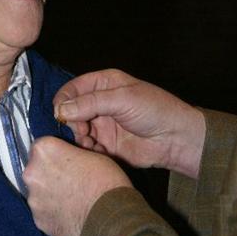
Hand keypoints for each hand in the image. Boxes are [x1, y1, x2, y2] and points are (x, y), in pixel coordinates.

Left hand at [23, 137, 131, 235]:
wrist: (110, 217)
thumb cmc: (106, 180)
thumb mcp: (91, 153)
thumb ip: (70, 154)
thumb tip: (67, 160)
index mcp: (44, 150)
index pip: (41, 147)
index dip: (55, 154)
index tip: (67, 161)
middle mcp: (32, 173)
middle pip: (36, 170)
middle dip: (49, 174)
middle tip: (70, 181)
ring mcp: (33, 199)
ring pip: (39, 193)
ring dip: (50, 195)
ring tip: (72, 201)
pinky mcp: (38, 221)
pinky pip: (44, 213)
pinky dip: (54, 213)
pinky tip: (70, 215)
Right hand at [54, 69, 205, 178]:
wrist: (176, 139)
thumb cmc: (155, 110)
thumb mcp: (122, 99)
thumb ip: (90, 103)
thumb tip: (60, 109)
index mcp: (104, 83)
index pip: (73, 88)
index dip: (64, 99)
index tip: (60, 113)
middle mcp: (101, 102)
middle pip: (72, 110)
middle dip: (72, 121)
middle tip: (82, 131)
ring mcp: (103, 124)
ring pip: (77, 130)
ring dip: (79, 137)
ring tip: (89, 143)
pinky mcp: (106, 144)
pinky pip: (88, 146)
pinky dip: (87, 150)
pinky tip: (96, 152)